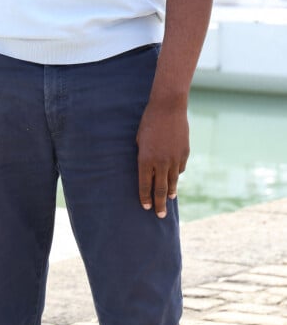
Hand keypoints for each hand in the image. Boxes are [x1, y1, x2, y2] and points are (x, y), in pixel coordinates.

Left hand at [136, 96, 188, 217]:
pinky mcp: (184, 154)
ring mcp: (174, 159)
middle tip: (160, 215)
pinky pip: (180, 168)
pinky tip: (175, 178)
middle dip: (159, 204)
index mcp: (145, 159)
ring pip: (173, 181)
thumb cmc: (149, 121)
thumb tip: (147, 169)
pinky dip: (177, 174)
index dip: (145, 198)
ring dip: (170, 191)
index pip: (145, 185)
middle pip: (160, 189)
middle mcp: (160, 162)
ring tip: (168, 200)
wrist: (168, 108)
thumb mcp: (140, 139)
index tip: (145, 207)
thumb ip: (143, 155)